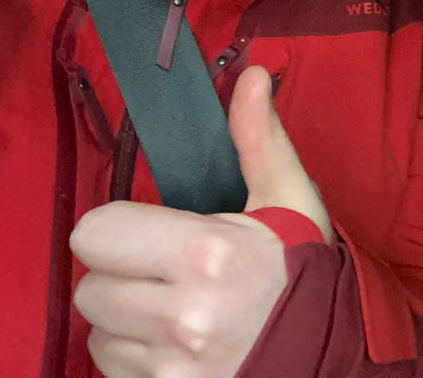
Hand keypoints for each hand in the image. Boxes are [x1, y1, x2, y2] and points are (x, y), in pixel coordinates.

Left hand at [71, 66, 332, 377]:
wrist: (332, 357)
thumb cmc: (302, 272)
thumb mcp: (286, 200)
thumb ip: (257, 138)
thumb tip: (250, 74)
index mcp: (204, 253)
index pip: (95, 233)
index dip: (120, 230)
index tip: (152, 234)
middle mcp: (179, 315)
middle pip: (89, 288)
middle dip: (122, 277)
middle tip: (166, 276)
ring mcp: (169, 367)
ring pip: (98, 334)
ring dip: (126, 323)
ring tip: (174, 313)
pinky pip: (112, 371)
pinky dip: (136, 359)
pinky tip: (177, 347)